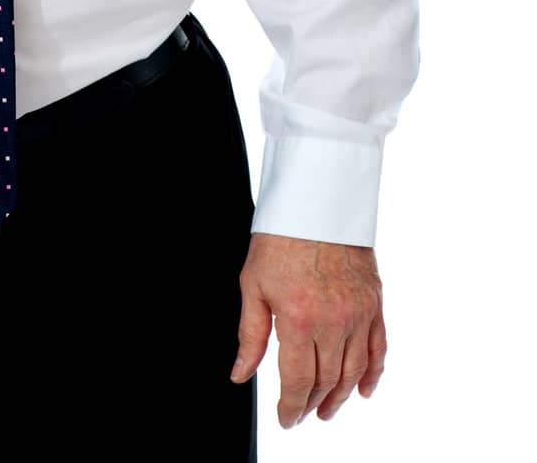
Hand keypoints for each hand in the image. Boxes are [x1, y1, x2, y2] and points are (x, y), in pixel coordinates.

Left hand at [231, 232, 386, 427]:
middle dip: (313, 404)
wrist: (316, 200)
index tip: (286, 419)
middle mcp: (333, 321)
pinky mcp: (374, 303)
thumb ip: (250, 335)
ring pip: (353, 371)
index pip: (298, 381)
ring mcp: (358, 314)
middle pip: (326, 380)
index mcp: (298, 318)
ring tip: (327, 410)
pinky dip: (372, 374)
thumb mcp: (252, 284)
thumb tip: (240, 373)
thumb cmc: (280, 238)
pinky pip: (378, 349)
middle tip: (302, 414)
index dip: (291, 407)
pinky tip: (362, 390)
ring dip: (340, 396)